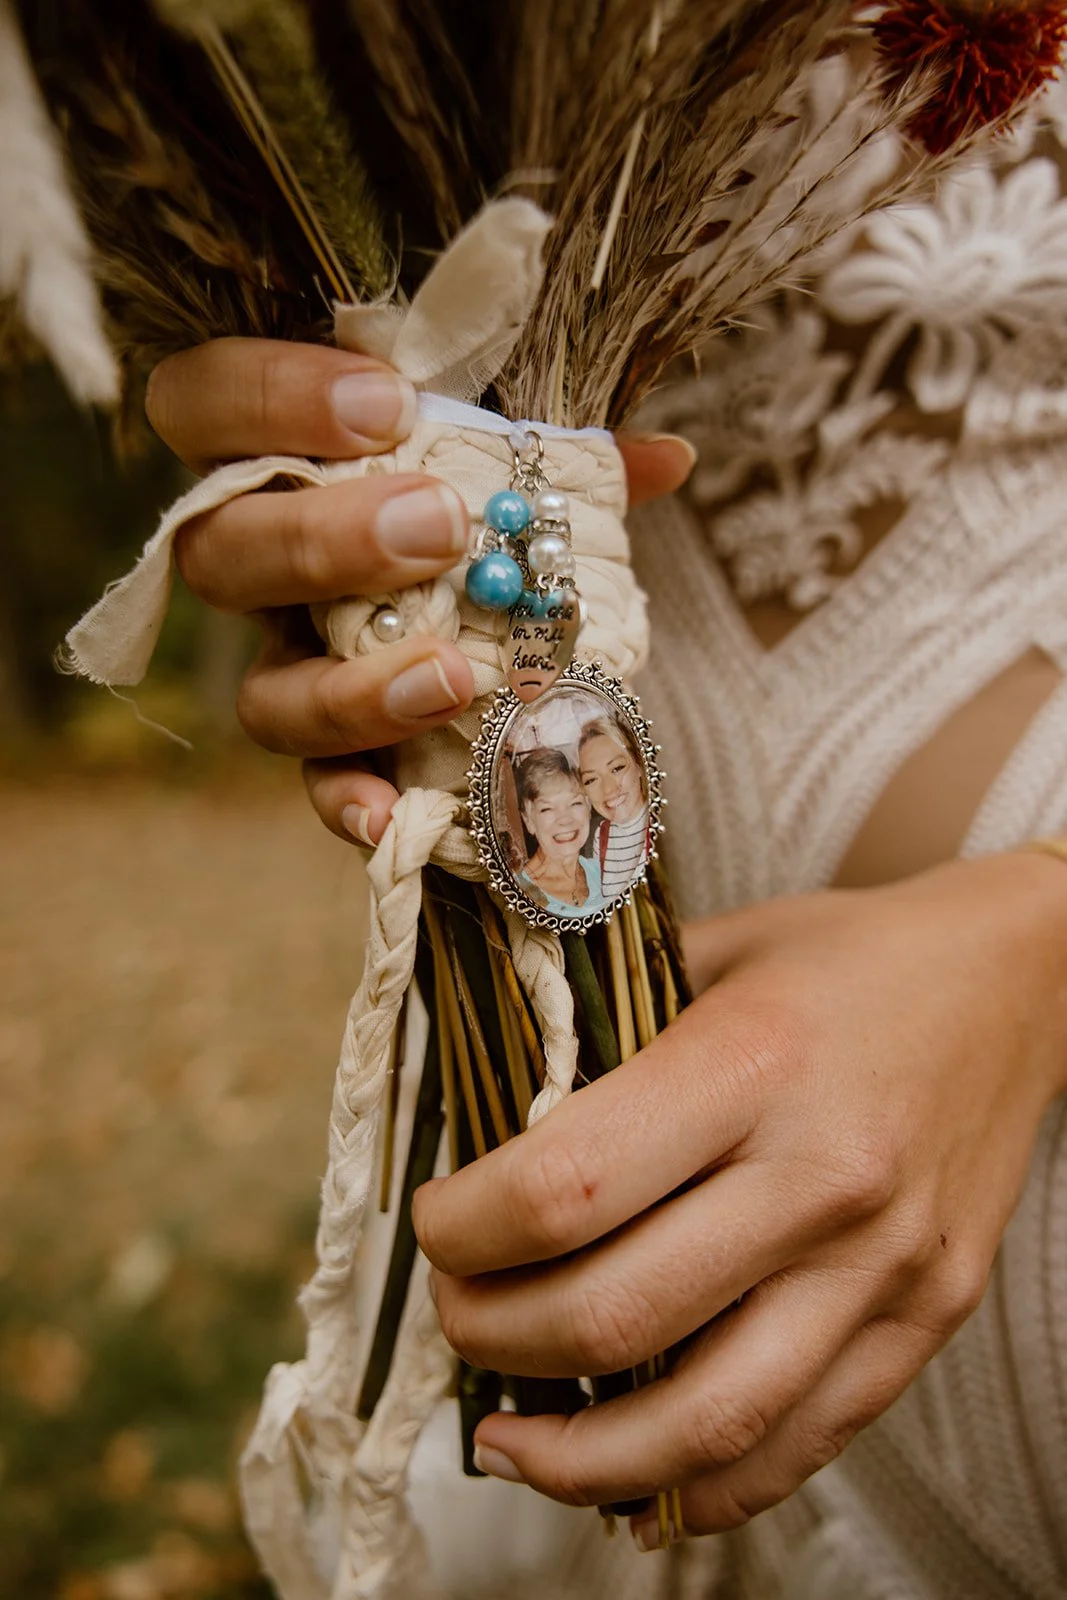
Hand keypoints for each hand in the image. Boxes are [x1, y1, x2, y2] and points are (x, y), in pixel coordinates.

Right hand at [146, 337, 693, 846]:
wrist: (494, 625)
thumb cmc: (479, 514)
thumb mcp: (505, 468)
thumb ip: (561, 460)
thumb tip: (665, 459)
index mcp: (279, 469)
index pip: (207, 405)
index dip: (269, 396)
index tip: (390, 403)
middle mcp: (260, 573)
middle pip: (221, 556)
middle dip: (325, 540)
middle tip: (440, 527)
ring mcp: (289, 671)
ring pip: (263, 695)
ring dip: (352, 691)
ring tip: (453, 676)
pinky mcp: (329, 756)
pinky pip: (316, 788)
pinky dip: (351, 804)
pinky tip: (393, 815)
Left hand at [413, 851, 1066, 1547]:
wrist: (1017, 979)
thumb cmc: (846, 958)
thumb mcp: (714, 950)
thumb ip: (602, 1023)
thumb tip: (482, 1118)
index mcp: (753, 1062)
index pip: (565, 1187)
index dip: (463, 1229)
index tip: (436, 1223)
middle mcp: (823, 1176)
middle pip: (614, 1318)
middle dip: (492, 1337)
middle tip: (456, 1313)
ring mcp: (884, 1265)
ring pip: (706, 1422)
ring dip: (576, 1458)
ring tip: (509, 1442)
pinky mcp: (926, 1320)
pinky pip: (799, 1445)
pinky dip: (696, 1484)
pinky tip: (626, 1473)